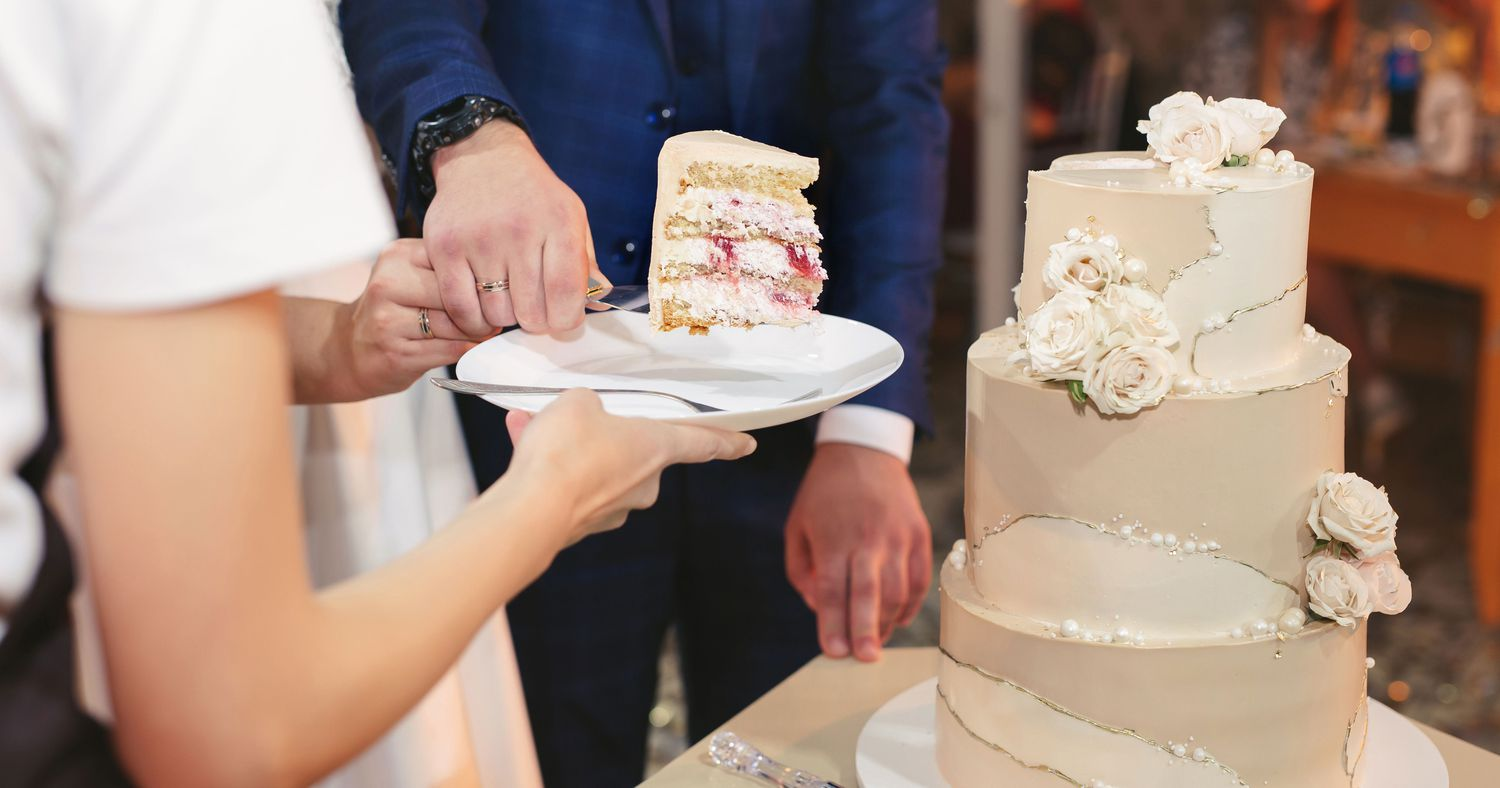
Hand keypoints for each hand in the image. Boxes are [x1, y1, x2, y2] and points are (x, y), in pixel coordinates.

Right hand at [339, 239, 486, 399]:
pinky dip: (464, 350)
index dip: (480, 278)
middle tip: (493, 317)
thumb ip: (447, 272)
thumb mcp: (412, 276)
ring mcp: (387, 319)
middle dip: (481, 309)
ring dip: (475, 332)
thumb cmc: (394, 311)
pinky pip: (447, 350)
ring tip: (481, 332)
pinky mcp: (395, 352)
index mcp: (397, 256)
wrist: (351, 349)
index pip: (455, 260)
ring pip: (454, 324)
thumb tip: (501, 285)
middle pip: (456, 293)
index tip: (492, 291)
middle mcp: (387, 283)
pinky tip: (467, 347)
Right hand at [426, 120, 606, 335]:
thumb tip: (601, 305)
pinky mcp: (444, 248)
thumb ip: (586, 264)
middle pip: (531, 312)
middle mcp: (519, 229)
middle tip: (534, 307)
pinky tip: (482, 307)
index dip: (568, 319)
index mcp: (559, 221)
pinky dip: (474, 320)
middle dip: (537, 320)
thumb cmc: (532, 195)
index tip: (564, 319)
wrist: (481, 157)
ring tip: (507, 297)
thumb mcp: (570, 216)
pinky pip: (461, 309)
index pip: (567, 294)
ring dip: (504, 318)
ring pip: (496, 314)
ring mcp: (478, 239)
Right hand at [497, 390, 756, 547]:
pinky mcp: (581, 525)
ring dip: (569, 450)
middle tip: (576, 420)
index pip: (702, 442)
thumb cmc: (565, 451)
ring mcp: (614, 509)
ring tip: (532, 427)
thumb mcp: (576, 403)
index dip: (726, 441)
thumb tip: (581, 414)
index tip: (748, 445)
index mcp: (655, 448)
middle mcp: (643, 484)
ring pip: (595, 468)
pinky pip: (569, 486)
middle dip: (606, 437)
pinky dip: (549, 469)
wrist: (530, 512)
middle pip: (635, 452)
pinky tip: (521, 447)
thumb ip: (587, 404)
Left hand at [785, 443, 931, 661]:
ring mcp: (897, 536)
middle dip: (866, 630)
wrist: (863, 451)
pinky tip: (897, 619)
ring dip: (888, 622)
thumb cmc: (823, 494)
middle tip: (864, 659)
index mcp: (833, 537)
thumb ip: (803, 571)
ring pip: (898, 589)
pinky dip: (910, 604)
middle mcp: (868, 538)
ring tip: (876, 643)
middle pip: (869, 592)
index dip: (833, 623)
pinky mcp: (919, 533)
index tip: (833, 652)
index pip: (834, 589)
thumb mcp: (797, 526)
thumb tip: (820, 609)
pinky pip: (919, 578)